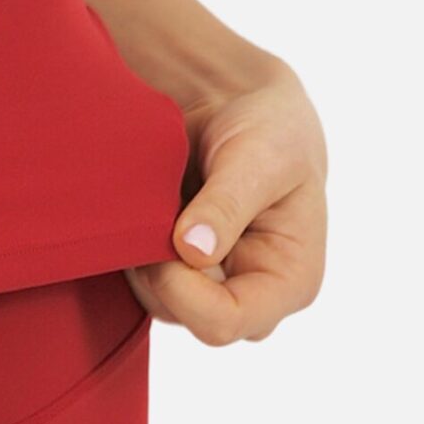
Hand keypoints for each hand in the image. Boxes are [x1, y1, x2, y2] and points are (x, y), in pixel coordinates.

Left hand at [123, 56, 327, 342]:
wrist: (242, 101)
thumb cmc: (269, 129)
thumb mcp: (261, 158)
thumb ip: (228, 204)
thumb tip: (193, 252)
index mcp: (290, 280)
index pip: (229, 322)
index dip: (185, 291)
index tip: (164, 239)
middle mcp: (252, 293)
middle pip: (187, 315)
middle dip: (158, 268)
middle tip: (152, 207)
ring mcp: (214, 283)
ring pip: (158, 298)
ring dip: (141, 254)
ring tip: (152, 196)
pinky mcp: (182, 266)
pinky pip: (143, 275)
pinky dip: (132, 244)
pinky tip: (142, 204)